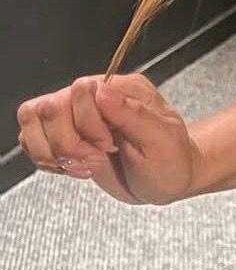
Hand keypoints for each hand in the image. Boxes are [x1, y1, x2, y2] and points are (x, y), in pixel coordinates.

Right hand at [15, 73, 200, 205]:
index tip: (109, 146)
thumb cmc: (170, 159)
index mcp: (121, 89)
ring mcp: (75, 116)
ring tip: (85, 165)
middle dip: (69, 142)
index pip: (81, 89)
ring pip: (33, 118)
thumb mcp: (161, 140)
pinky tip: (74, 167)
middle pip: (50, 106)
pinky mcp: (63, 136)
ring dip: (54, 151)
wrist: (166, 179)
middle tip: (97, 157)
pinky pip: (30, 138)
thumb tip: (103, 91)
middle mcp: (94, 98)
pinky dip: (46, 159)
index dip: (87, 123)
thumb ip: (133, 114)